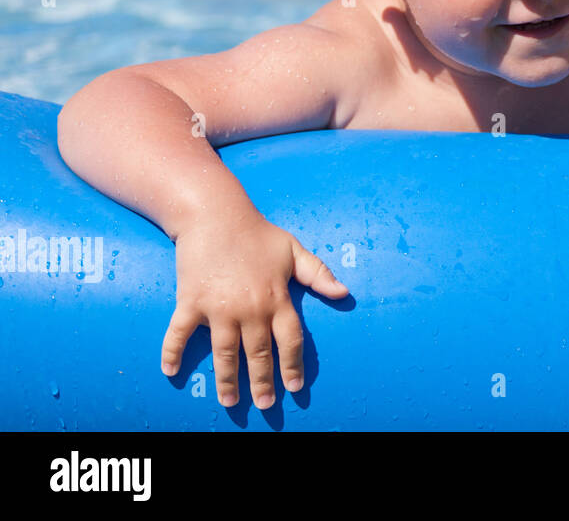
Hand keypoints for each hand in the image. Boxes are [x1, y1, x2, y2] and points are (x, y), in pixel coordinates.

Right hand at [161, 209, 348, 409]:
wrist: (216, 215)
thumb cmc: (258, 233)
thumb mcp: (295, 251)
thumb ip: (319, 274)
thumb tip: (345, 293)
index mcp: (277, 298)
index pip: (290, 340)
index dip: (293, 365)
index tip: (295, 387)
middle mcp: (250, 308)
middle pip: (258, 354)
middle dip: (263, 382)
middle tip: (265, 405)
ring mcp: (219, 308)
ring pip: (225, 354)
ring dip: (227, 381)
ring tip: (230, 402)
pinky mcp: (190, 303)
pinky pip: (179, 334)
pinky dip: (172, 354)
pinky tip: (171, 373)